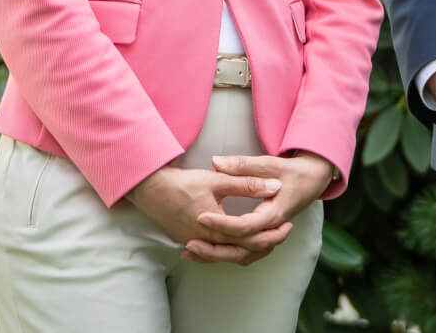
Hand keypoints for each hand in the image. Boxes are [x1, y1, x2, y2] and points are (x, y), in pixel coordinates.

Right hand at [125, 166, 283, 260]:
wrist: (148, 189)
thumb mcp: (218, 180)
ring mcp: (194, 243)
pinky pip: (212, 252)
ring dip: (247, 249)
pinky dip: (227, 250)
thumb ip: (247, 184)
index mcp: (216, 229)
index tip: (287, 225)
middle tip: (282, 234)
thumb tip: (275, 187)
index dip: (272, 234)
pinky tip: (234, 244)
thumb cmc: (181, 183)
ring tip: (264, 240)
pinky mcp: (186, 240)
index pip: (251, 240)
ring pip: (227, 255)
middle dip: (265, 245)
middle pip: (242, 252)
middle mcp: (206, 242)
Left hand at [182, 152, 336, 264]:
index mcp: (274, 214)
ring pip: (243, 256)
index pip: (245, 226)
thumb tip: (216, 162)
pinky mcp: (264, 236)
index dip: (222, 223)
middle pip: (242, 250)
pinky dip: (225, 254)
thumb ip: (242, 165)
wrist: (314, 180)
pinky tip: (205, 252)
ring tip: (191, 252)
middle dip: (215, 250)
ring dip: (218, 257)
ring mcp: (269, 236)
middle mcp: (271, 230)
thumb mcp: (269, 163)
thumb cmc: (293, 171)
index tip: (201, 216)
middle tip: (190, 243)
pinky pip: (244, 252)